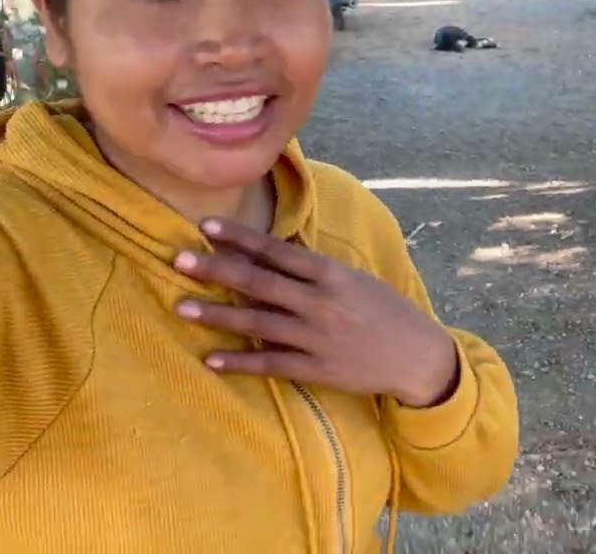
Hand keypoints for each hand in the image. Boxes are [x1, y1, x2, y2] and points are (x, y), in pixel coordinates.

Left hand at [173, 218, 459, 407]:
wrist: (417, 356)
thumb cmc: (383, 311)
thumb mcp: (354, 279)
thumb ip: (313, 269)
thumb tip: (270, 251)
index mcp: (330, 274)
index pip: (276, 250)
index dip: (239, 237)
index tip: (204, 225)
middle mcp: (320, 303)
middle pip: (259, 282)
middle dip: (217, 269)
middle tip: (178, 259)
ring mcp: (317, 337)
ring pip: (258, 323)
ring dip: (218, 314)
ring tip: (181, 306)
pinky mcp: (316, 369)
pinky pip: (271, 364)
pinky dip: (240, 362)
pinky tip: (211, 359)